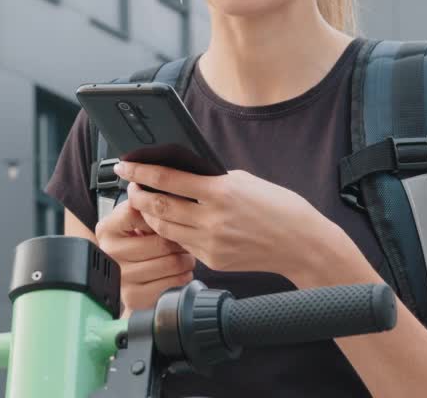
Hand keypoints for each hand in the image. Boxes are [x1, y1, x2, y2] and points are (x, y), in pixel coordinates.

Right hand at [94, 198, 195, 314]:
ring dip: (186, 259)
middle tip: (185, 238)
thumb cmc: (137, 240)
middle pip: (162, 242)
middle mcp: (110, 252)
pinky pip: (173, 283)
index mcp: (107, 227)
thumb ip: (148, 205)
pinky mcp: (134, 297)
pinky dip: (183, 276)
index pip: (142, 213)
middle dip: (180, 239)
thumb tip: (174, 191)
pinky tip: (178, 271)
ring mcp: (121, 277)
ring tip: (182, 254)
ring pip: (171, 263)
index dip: (163, 214)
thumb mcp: (136, 218)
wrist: (125, 274)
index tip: (169, 216)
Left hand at [116, 162, 334, 278]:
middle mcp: (211, 219)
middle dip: (138, 194)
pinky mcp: (212, 260)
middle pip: (158, 206)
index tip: (124, 165)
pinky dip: (172, 231)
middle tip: (130, 185)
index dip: (140, 171)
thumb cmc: (278, 207)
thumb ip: (212, 179)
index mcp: (220, 192)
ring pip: (164, 228)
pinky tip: (170, 221)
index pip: (167, 179)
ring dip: (150, 214)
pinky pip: (182, 243)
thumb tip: (182, 175)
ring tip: (145, 202)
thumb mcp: (244, 180)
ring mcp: (210, 243)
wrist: (301, 244)